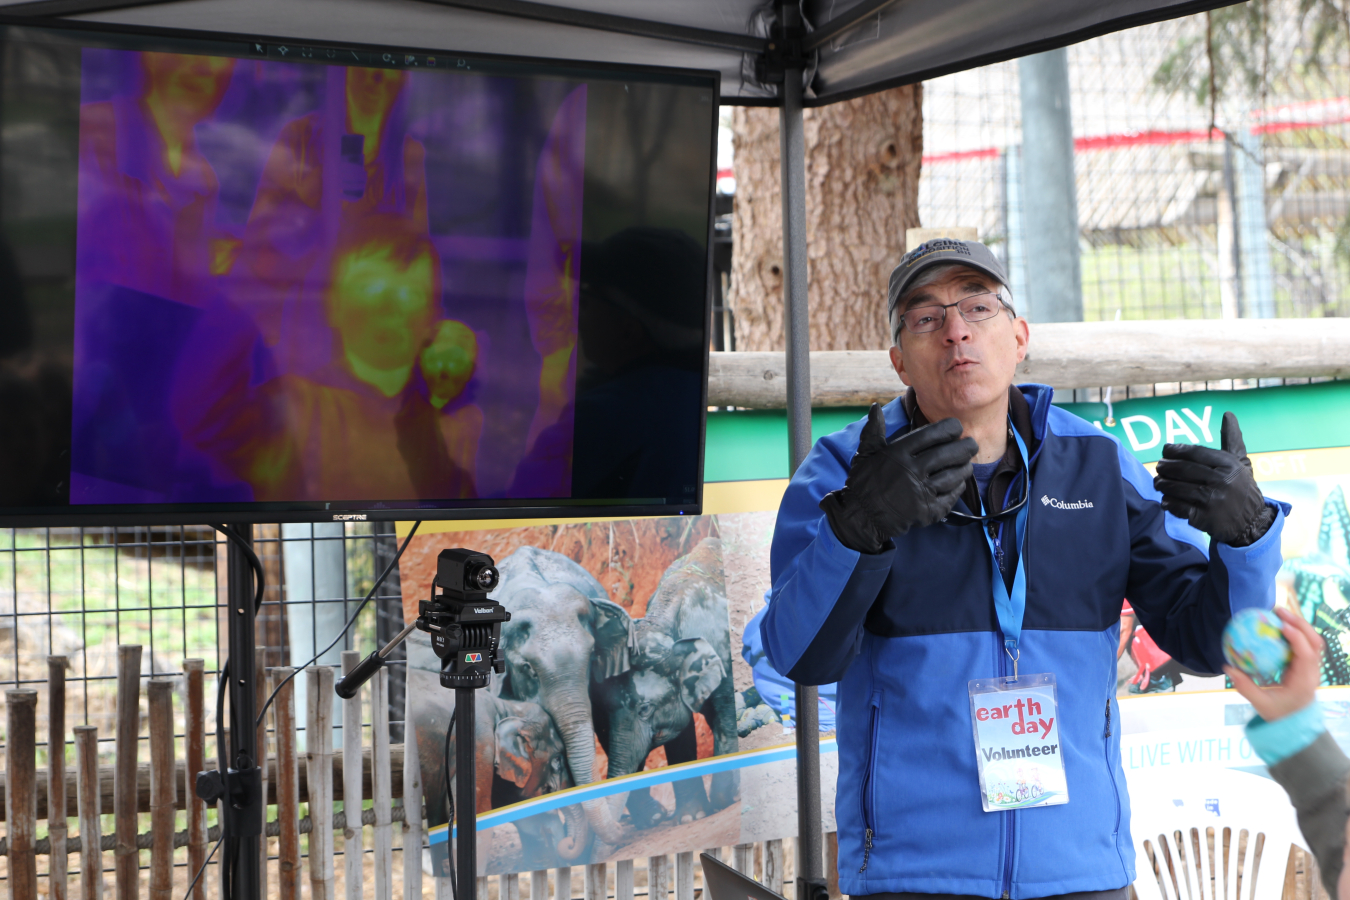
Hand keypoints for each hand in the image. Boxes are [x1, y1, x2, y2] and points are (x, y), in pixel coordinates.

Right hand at [820, 404, 977, 553]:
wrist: (861, 517)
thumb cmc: (864, 483)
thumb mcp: (866, 453)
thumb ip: (874, 429)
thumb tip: (875, 406)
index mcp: (898, 453)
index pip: (931, 434)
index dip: (949, 428)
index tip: (957, 427)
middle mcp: (911, 470)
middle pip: (947, 454)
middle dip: (965, 447)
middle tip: (972, 444)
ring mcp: (920, 492)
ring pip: (953, 475)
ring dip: (964, 468)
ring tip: (967, 463)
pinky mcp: (926, 511)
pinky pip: (950, 496)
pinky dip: (958, 488)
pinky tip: (958, 483)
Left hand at [1153, 411, 1274, 546]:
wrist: (1252, 522)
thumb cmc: (1241, 488)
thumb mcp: (1240, 463)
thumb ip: (1231, 439)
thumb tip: (1227, 414)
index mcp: (1229, 465)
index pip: (1195, 452)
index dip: (1176, 450)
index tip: (1166, 450)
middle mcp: (1222, 481)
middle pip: (1182, 469)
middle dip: (1165, 467)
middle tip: (1159, 467)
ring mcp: (1213, 500)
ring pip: (1176, 488)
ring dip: (1162, 484)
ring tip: (1158, 482)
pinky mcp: (1204, 518)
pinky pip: (1177, 506)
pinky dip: (1168, 502)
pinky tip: (1166, 500)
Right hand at [1223, 607, 1323, 721]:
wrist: (1294, 722)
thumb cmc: (1278, 713)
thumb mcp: (1260, 703)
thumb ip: (1245, 686)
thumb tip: (1228, 667)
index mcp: (1304, 681)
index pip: (1307, 655)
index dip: (1297, 637)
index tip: (1281, 625)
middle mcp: (1313, 672)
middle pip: (1315, 642)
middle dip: (1299, 623)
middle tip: (1278, 611)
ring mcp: (1312, 667)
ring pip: (1313, 640)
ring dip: (1298, 624)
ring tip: (1278, 612)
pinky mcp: (1307, 664)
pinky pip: (1304, 643)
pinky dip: (1295, 631)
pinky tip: (1278, 624)